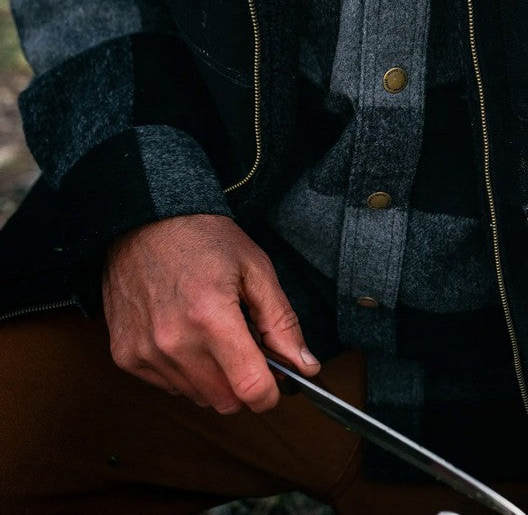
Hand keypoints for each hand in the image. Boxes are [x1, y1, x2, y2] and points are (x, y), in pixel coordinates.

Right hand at [102, 214, 320, 413]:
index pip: (249, 388)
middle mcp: (174, 342)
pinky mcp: (125, 357)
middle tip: (247, 347)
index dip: (271, 393)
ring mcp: (145, 353)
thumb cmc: (203, 239)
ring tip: (214, 333)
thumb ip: (282, 322)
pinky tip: (187, 335)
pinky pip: (169, 386)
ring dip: (214, 378)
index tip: (278, 382)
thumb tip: (306, 366)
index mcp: (212, 318)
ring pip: (197, 397)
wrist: (145, 221)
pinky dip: (186, 371)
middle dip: (244, 383)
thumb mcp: (256, 269)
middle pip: (225, 401)